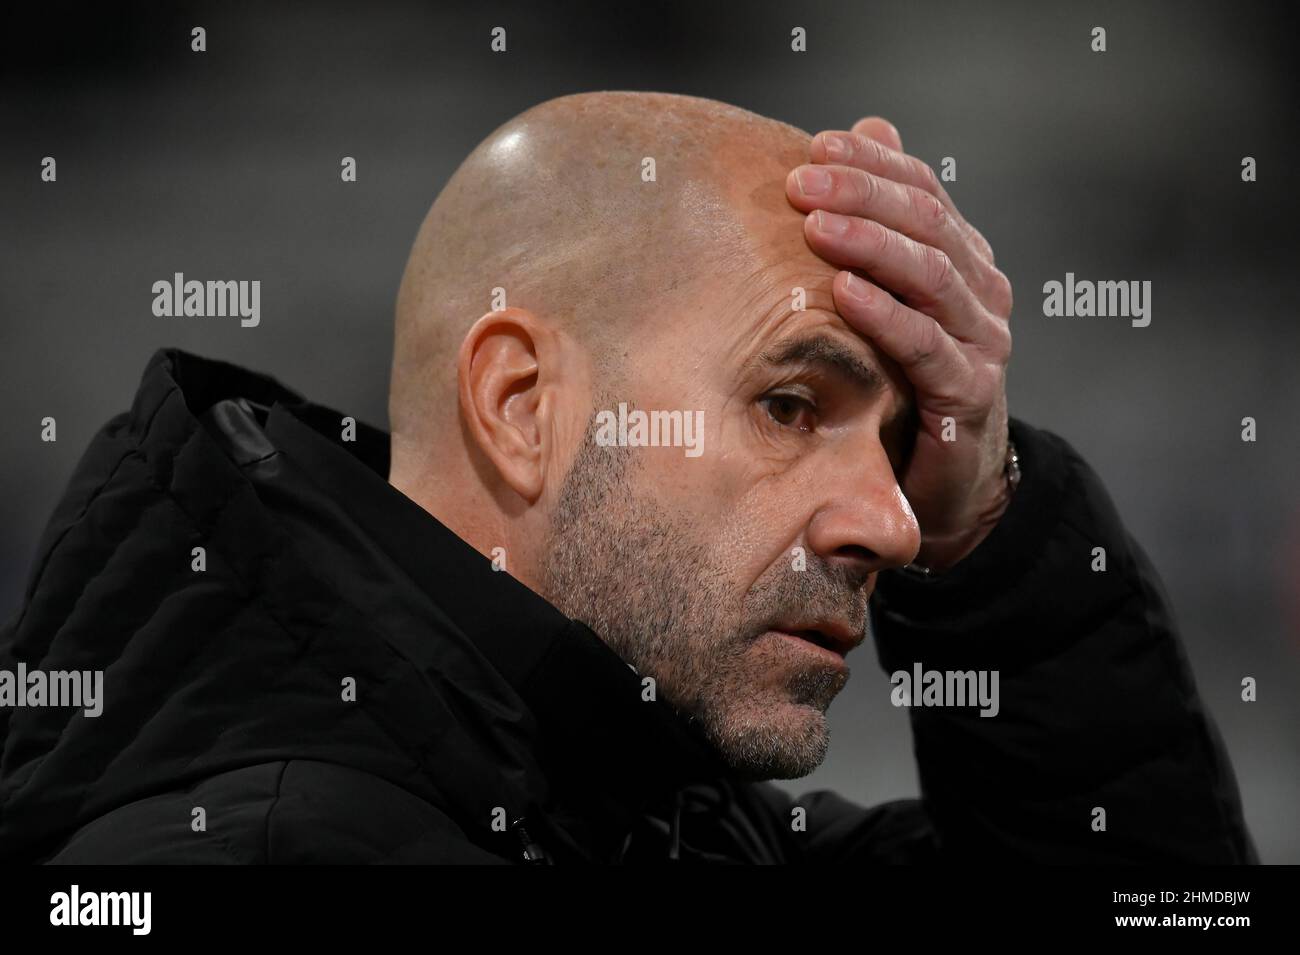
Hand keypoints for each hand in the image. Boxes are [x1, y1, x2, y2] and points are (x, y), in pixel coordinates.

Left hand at [785, 117, 1013, 572]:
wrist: (945, 481)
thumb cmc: (905, 385)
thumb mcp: (889, 304)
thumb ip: (883, 226)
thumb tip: (869, 130)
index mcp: (963, 259)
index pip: (923, 191)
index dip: (873, 165)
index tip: (815, 146)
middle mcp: (981, 292)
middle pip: (927, 223)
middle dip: (863, 194)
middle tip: (802, 181)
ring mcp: (982, 342)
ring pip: (931, 275)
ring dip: (871, 244)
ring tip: (816, 226)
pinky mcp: (969, 394)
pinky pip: (927, 345)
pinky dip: (886, 315)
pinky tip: (845, 292)